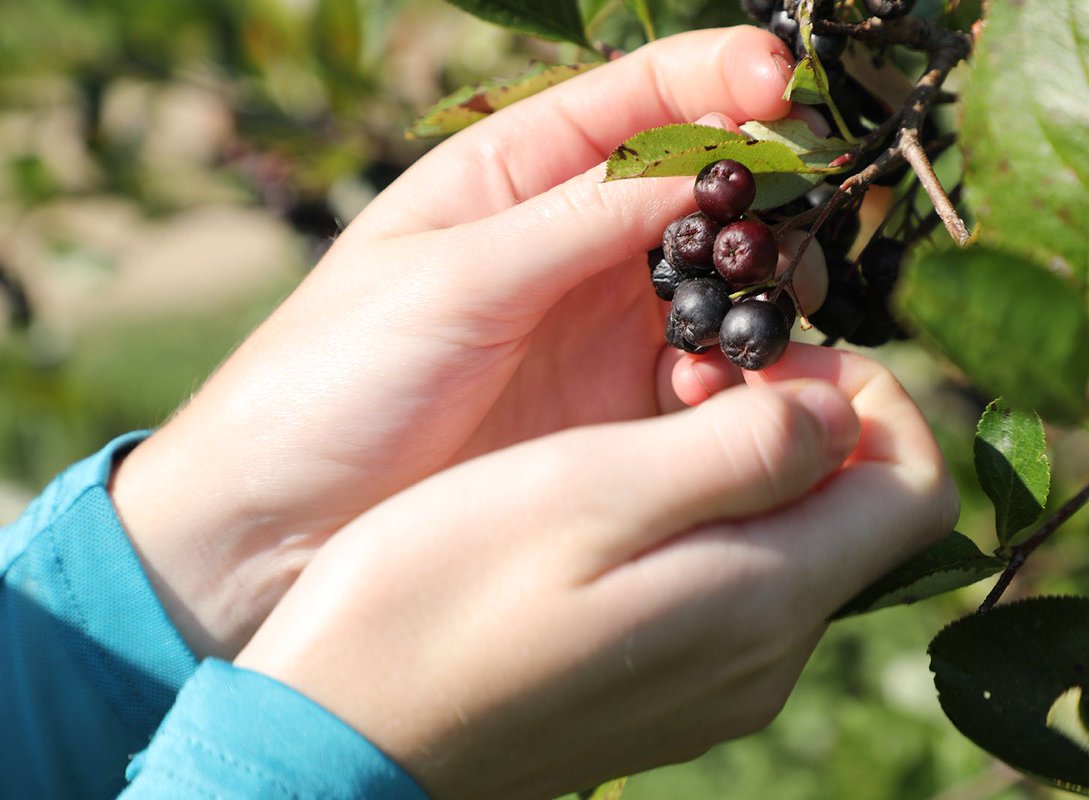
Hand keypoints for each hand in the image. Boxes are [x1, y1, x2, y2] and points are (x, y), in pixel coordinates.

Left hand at [110, 27, 829, 657]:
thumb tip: (702, 164)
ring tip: (757, 327)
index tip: (780, 86)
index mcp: (512, 177)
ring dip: (756, 294)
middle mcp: (570, 244)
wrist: (284, 524)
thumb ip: (579, 218)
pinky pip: (707, 375)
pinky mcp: (615, 411)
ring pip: (719, 284)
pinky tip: (716, 400)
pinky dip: (734, 377)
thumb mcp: (450, 277)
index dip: (717, 77)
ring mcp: (599, 329)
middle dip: (761, 197)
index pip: (637, 100)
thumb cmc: (335, 377)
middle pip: (701, 190)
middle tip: (788, 235)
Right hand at [235, 346, 958, 799]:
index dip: (875, 395)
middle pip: (858, 515)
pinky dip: (711, 519)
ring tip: (647, 425)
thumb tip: (840, 410)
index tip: (772, 354)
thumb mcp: (590, 491)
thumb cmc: (444, 595)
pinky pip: (736, 588)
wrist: (341, 733)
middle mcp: (762, 659)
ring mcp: (716, 686)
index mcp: (763, 603)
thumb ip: (741, 452)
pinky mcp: (664, 691)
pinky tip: (621, 495)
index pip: (916, 490)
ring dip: (751, 466)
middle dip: (805, 422)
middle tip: (693, 378)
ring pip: (795, 546)